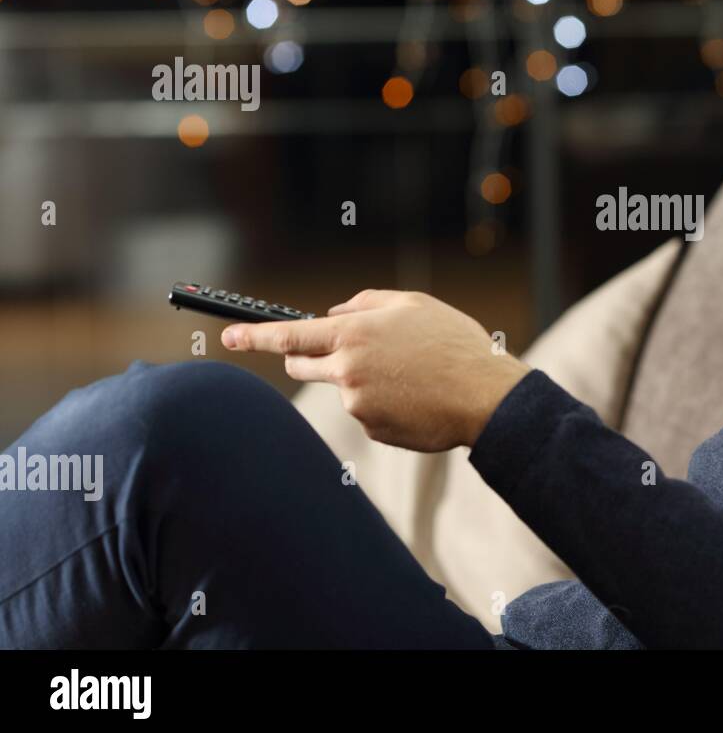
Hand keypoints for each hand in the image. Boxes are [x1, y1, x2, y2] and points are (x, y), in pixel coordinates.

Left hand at [220, 289, 530, 452]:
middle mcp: (347, 371)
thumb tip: (334, 313)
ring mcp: (357, 404)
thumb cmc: (453, 343)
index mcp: (354, 334)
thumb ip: (366, 303)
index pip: (289, 335)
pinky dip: (383, 403)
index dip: (254, 336)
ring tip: (412, 375)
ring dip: (363, 380)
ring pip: (343, 387)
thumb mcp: (413, 304)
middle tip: (345, 353)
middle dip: (309, 358)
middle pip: (304, 366)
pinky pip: (366, 411)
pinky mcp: (372, 429)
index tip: (228, 336)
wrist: (484, 396)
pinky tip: (416, 397)